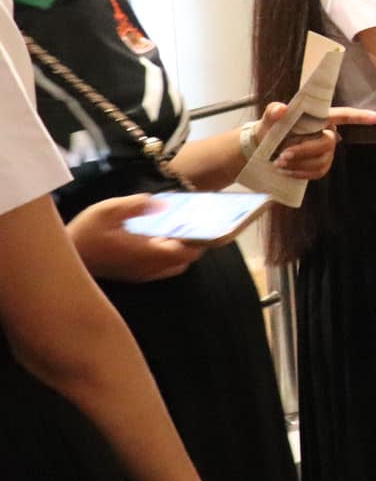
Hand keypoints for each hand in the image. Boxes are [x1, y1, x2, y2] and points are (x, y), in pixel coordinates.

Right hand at [68, 195, 204, 281]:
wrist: (64, 258)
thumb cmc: (86, 233)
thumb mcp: (108, 210)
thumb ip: (137, 205)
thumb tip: (163, 204)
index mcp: (148, 252)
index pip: (188, 251)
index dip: (202, 239)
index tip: (206, 223)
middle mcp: (150, 268)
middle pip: (186, 259)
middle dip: (194, 243)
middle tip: (192, 223)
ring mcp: (143, 275)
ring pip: (176, 266)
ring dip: (182, 250)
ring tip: (178, 230)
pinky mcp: (135, 276)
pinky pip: (163, 269)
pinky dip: (169, 256)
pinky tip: (160, 239)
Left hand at [251, 102, 375, 180]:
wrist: (265, 148)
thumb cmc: (272, 128)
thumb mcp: (270, 118)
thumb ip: (274, 111)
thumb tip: (282, 110)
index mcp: (321, 117)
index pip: (345, 115)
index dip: (362, 117)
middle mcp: (328, 133)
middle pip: (326, 143)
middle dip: (305, 150)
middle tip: (282, 155)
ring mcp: (327, 151)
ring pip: (321, 160)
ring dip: (299, 164)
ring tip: (279, 163)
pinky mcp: (321, 165)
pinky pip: (318, 172)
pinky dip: (301, 173)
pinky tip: (288, 171)